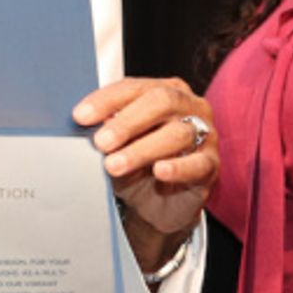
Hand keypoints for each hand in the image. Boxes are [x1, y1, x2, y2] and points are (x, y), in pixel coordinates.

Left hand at [73, 77, 217, 238]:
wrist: (158, 205)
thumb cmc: (138, 164)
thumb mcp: (118, 145)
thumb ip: (108, 131)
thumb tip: (86, 124)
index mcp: (166, 90)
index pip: (135, 87)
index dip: (107, 100)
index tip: (80, 117)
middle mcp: (190, 106)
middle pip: (161, 101)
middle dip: (127, 121)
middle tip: (101, 142)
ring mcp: (205, 134)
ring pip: (177, 133)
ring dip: (142, 149)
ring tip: (115, 165)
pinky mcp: (211, 165)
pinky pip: (198, 164)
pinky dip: (177, 168)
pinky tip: (159, 172)